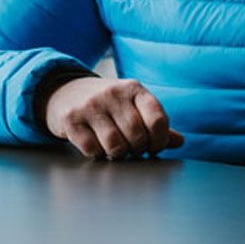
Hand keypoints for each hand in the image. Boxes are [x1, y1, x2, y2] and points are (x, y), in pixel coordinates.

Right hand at [41, 77, 183, 159]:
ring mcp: (91, 105)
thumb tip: (179, 142)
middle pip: (137, 136)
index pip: (158, 119)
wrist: (64, 91)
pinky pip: (92, 149)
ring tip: (115, 149)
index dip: (160, 141)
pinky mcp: (71, 119)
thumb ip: (155, 124)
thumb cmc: (107, 104)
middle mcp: (113, 93)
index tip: (153, 148)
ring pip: (115, 145)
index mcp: (134, 89)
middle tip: (132, 149)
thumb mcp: (132, 106)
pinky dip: (97, 154)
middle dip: (137, 150)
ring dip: (118, 154)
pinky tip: (96, 146)